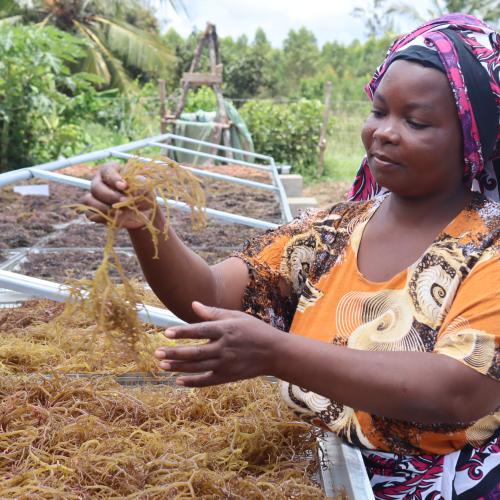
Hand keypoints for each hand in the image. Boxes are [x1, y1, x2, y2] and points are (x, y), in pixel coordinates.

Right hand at [82, 162, 152, 228]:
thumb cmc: (143, 194)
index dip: (114, 179)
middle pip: (96, 187)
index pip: (107, 171)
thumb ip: (138, 187)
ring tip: (120, 213)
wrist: (142, 211)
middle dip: (111, 196)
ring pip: (89, 200)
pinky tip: (114, 218)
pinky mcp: (93, 210)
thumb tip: (129, 191)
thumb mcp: (145, 189)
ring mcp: (94, 196)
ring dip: (104, 208)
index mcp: (111, 170)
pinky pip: (90, 214)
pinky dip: (101, 217)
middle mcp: (99, 181)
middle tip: (125, 201)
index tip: (124, 186)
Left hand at [154, 301, 281, 386]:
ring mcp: (226, 364)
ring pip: (198, 367)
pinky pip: (207, 381)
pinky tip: (178, 381)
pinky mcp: (228, 376)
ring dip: (178, 367)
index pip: (200, 331)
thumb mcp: (236, 316)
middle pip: (195, 352)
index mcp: (226, 330)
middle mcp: (224, 348)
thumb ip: (213, 313)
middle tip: (156, 353)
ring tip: (162, 365)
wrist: (275, 353)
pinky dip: (192, 382)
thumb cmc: (255, 330)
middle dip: (174, 353)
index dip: (183, 332)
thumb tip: (193, 305)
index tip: (166, 333)